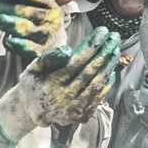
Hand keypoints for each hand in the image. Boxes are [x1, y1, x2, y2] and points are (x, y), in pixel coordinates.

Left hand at [0, 0, 62, 57]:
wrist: (55, 47)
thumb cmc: (43, 22)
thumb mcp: (45, 7)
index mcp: (52, 6)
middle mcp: (52, 20)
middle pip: (31, 13)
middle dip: (12, 9)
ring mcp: (48, 37)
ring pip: (29, 29)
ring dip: (12, 24)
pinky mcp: (43, 52)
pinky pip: (30, 48)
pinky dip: (18, 44)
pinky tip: (7, 41)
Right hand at [0, 26, 120, 140]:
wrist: (32, 113)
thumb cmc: (33, 85)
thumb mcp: (33, 69)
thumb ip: (48, 58)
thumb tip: (68, 50)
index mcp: (52, 84)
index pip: (77, 62)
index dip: (91, 46)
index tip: (103, 31)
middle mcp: (65, 98)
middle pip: (90, 72)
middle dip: (104, 52)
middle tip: (114, 37)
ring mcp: (75, 109)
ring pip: (97, 84)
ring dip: (109, 66)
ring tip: (115, 50)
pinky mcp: (82, 115)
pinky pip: (98, 96)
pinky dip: (106, 83)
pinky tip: (111, 69)